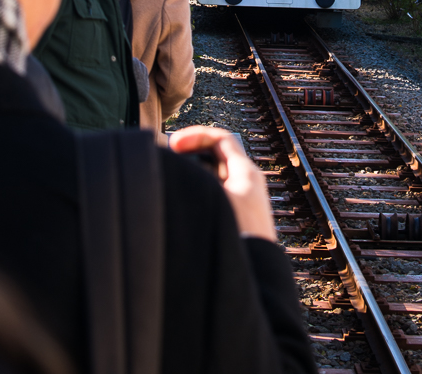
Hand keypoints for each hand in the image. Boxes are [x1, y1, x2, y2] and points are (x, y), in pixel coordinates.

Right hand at [169, 126, 276, 241]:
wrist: (256, 285)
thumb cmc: (237, 244)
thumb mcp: (209, 201)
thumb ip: (188, 179)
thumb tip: (165, 163)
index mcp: (246, 173)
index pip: (220, 138)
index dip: (195, 135)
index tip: (173, 144)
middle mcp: (249, 184)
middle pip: (217, 155)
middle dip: (190, 153)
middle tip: (168, 159)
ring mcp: (245, 204)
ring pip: (214, 176)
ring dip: (192, 174)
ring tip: (172, 179)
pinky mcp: (239, 222)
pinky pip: (216, 195)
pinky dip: (198, 192)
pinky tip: (182, 203)